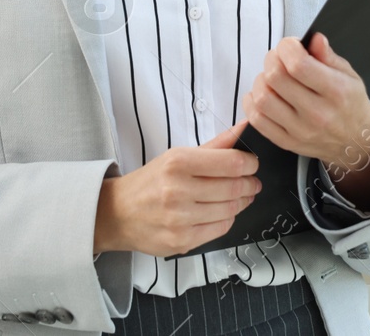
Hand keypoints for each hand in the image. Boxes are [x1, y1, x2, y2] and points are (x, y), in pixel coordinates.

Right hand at [93, 120, 261, 257]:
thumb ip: (215, 145)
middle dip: (249, 184)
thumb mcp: (178, 155)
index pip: (231, 163)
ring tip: (241, 195)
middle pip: (233, 187)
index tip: (252, 163)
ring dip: (241, 202)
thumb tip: (245, 128)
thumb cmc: (151, 182)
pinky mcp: (181, 242)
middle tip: (252, 181)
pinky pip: (219, 229)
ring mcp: (179, 219)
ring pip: (229, 210)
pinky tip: (223, 211)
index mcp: (177, 163)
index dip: (250, 163)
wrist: (117, 213)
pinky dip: (227, 219)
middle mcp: (177, 191)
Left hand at [241, 33, 369, 181]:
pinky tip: (264, 94)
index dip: (287, 48)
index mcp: (336, 91)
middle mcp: (317, 113)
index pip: (298, 64)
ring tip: (272, 78)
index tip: (290, 45)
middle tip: (280, 59)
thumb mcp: (348, 75)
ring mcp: (300, 130)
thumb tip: (314, 39)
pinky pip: (257, 120)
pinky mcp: (286, 142)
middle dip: (272, 60)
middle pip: (276, 78)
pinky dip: (252, 102)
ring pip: (262, 98)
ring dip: (262, 81)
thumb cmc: (350, 103)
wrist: (355, 142)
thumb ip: (328, 56)